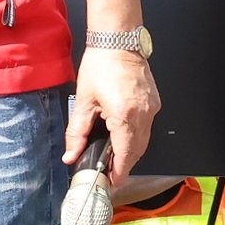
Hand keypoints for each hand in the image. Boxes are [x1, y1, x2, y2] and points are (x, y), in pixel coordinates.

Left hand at [65, 45, 158, 189]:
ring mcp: (151, 109)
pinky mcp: (154, 103)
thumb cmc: (101, 64)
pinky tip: (121, 135)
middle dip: (123, 164)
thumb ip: (76, 132)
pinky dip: (135, 136)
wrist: (118, 41)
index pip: (125, 155)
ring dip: (130, 151)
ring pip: (144, 141)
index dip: (118, 173)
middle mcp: (143, 115)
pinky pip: (147, 127)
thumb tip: (71, 154)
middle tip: (108, 172)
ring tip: (112, 156)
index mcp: (125, 116)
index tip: (110, 182)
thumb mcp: (83, 101)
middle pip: (137, 151)